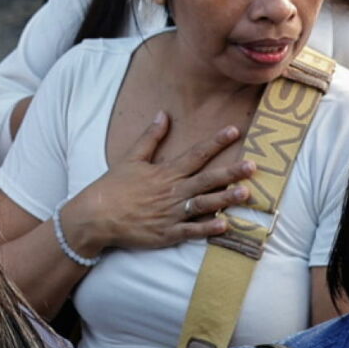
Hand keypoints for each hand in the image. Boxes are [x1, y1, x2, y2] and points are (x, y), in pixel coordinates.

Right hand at [70, 110, 252, 253]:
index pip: (195, 154)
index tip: (234, 130)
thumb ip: (150, 138)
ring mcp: (170, 214)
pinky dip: (207, 229)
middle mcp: (172, 192)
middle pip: (206, 179)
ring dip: (224, 199)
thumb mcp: (131, 159)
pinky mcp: (167, 233)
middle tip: (253, 166)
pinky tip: (224, 225)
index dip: (216, 142)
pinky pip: (191, 231)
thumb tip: (162, 114)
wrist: (95, 216)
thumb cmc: (113, 187)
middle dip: (230, 172)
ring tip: (245, 193)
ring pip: (203, 204)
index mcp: (165, 173)